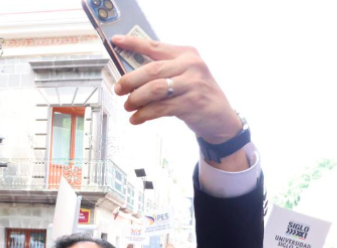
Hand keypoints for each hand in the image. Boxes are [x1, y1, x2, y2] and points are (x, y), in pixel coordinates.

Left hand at [112, 37, 244, 148]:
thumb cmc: (195, 94)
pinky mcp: (191, 103)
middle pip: (152, 70)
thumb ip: (162, 72)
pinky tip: (136, 118)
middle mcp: (191, 65)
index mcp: (186, 54)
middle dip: (130, 80)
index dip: (134, 43)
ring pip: (154, 89)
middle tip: (118, 89)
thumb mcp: (184, 75)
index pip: (155, 46)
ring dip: (136, 99)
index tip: (117, 41)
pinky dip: (144, 114)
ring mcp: (193, 84)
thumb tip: (130, 76)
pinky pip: (160, 108)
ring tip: (128, 106)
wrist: (219, 117)